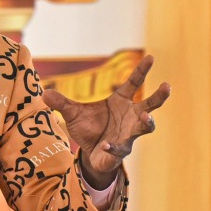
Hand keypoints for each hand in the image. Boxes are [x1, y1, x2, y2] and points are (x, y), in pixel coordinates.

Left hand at [41, 54, 169, 188]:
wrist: (89, 153)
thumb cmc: (88, 129)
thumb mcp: (72, 114)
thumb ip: (61, 103)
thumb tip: (44, 92)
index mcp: (121, 102)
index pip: (134, 83)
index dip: (142, 70)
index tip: (151, 57)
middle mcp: (130, 117)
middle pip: (150, 104)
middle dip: (159, 96)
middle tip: (167, 86)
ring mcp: (128, 134)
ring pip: (145, 127)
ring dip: (147, 123)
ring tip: (147, 118)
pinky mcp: (121, 151)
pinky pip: (120, 148)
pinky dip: (113, 147)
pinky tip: (106, 145)